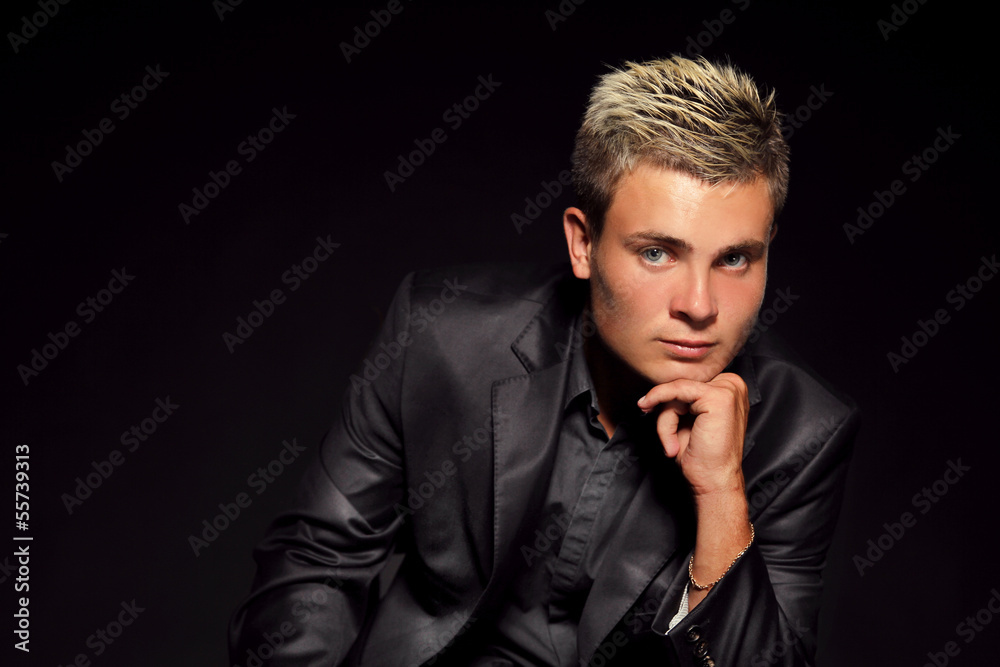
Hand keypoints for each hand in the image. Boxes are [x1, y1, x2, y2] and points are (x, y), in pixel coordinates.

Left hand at [636, 372, 748, 497]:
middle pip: (681, 385)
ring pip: (676, 391)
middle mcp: (732, 384)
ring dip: (666, 421)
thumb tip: (653, 389)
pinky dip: (666, 419)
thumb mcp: (687, 419)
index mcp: (728, 387)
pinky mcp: (718, 397)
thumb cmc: (702, 456)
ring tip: (673, 446)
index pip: (687, 382)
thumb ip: (677, 399)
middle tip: (667, 440)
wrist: (714, 482)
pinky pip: (676, 392)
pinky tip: (670, 442)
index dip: (668, 398)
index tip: (648, 409)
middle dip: (667, 411)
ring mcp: (728, 388)